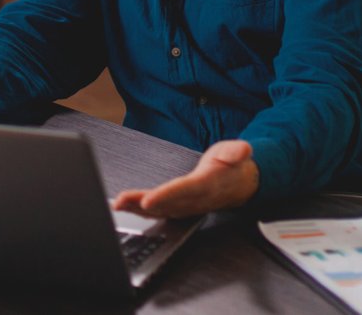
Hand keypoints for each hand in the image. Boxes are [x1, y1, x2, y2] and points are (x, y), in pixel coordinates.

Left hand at [112, 139, 259, 219]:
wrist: (240, 186)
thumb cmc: (232, 166)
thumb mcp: (235, 153)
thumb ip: (236, 152)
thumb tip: (244, 149)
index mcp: (207, 185)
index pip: (184, 191)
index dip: (166, 196)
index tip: (148, 200)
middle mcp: (195, 200)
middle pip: (166, 204)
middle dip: (142, 205)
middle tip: (120, 202)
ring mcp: (186, 207)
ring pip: (159, 210)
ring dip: (136, 209)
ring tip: (117, 204)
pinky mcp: (179, 208)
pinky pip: (158, 211)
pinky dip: (140, 210)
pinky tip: (125, 207)